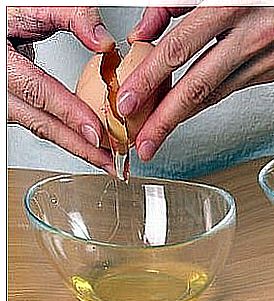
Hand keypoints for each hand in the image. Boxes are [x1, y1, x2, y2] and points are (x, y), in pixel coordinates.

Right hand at [7, 7, 115, 173]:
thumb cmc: (5, 15)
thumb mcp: (31, 6)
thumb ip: (69, 16)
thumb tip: (103, 41)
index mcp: (1, 61)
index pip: (38, 92)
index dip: (69, 114)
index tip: (96, 133)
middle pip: (41, 123)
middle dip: (80, 146)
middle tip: (110, 161)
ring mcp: (3, 100)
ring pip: (41, 129)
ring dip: (75, 146)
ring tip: (105, 159)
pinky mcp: (11, 106)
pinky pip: (40, 124)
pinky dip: (66, 135)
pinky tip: (87, 143)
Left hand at [118, 6, 273, 160]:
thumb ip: (173, 3)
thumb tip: (142, 33)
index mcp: (234, 3)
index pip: (179, 49)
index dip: (150, 80)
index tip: (129, 103)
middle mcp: (256, 34)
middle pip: (199, 86)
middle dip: (166, 120)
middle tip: (145, 143)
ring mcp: (273, 57)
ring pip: (217, 93)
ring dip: (186, 114)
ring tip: (162, 127)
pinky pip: (236, 86)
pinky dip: (211, 95)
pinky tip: (194, 102)